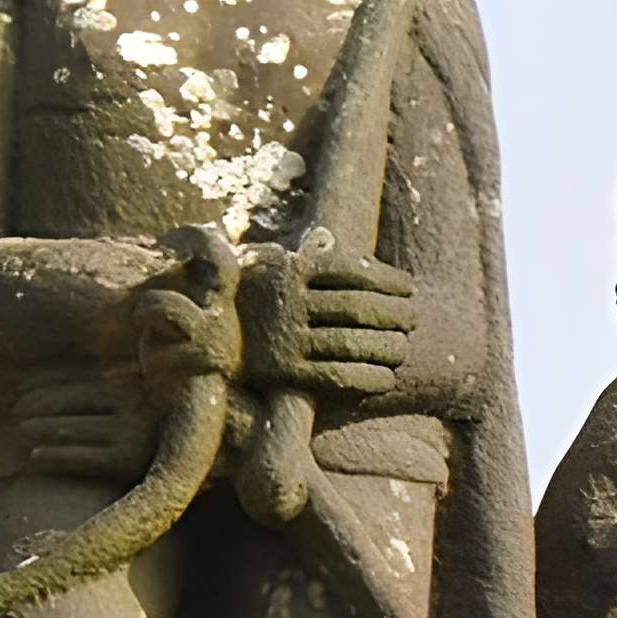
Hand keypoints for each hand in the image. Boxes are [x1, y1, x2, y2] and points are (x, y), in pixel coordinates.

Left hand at [4, 367, 158, 483]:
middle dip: (36, 405)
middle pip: (70, 400)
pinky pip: (80, 457)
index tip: (20, 387)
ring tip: (19, 432)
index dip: (43, 381)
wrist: (181, 469)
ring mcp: (131, 432)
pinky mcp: (126, 462)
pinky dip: (54, 456)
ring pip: (70, 428)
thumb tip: (44, 379)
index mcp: (130, 382)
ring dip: (39, 429)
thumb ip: (97, 388)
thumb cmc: (143, 431)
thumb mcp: (127, 402)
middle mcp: (132, 404)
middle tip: (12, 412)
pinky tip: (34, 457)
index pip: (76, 377)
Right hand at [239, 238, 415, 397]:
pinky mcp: (286, 373)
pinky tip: (386, 378)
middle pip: (359, 308)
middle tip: (413, 319)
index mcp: (291, 270)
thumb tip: (331, 239)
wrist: (203, 338)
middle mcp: (290, 303)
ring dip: (387, 347)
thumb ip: (301, 256)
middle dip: (394, 314)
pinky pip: (337, 376)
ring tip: (403, 347)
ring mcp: (287, 339)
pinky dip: (368, 377)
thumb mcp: (267, 265)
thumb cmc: (248, 299)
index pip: (353, 271)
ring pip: (353, 343)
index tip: (408, 287)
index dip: (388, 280)